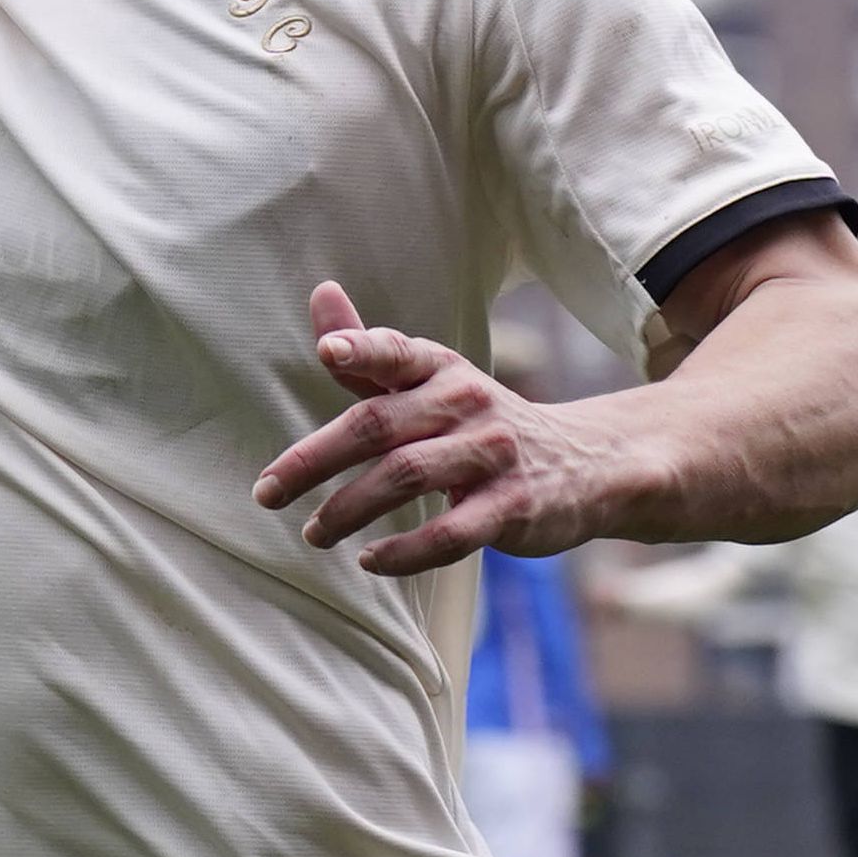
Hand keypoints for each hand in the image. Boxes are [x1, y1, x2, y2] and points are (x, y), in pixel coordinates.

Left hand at [251, 284, 634, 578]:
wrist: (589, 463)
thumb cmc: (482, 423)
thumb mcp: (434, 381)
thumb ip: (372, 352)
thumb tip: (320, 296)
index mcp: (442, 369)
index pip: (399, 352)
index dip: (365, 348)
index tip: (329, 353)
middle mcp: (467, 403)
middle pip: (380, 425)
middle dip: (315, 459)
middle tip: (268, 491)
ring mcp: (492, 455)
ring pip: (406, 478)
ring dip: (349, 508)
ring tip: (313, 532)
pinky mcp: (512, 507)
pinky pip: (450, 534)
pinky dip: (404, 550)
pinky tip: (371, 560)